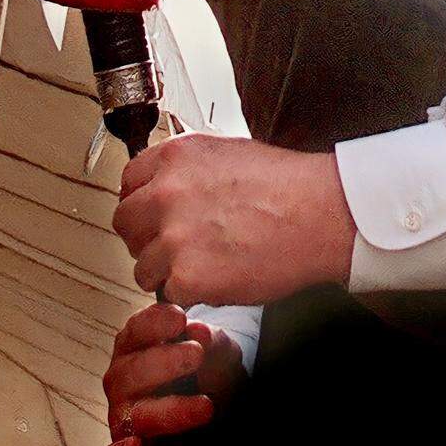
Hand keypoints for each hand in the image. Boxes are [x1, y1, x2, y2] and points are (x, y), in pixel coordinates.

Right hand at [101, 302, 244, 445]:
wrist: (213, 400)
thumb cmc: (206, 367)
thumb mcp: (216, 348)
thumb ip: (209, 340)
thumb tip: (199, 333)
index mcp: (136, 344)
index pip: (137, 329)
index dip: (155, 323)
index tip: (180, 319)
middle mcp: (123, 377)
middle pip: (132, 371)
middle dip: (164, 362)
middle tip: (196, 354)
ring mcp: (122, 412)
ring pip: (133, 414)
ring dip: (169, 410)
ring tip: (205, 406)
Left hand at [112, 132, 354, 306]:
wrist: (320, 213)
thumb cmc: (288, 184)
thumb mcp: (230, 152)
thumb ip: (190, 169)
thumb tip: (167, 186)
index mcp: (177, 156)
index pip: (128, 182)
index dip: (142, 202)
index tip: (153, 216)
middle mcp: (166, 192)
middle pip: (125, 224)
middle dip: (146, 238)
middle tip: (174, 246)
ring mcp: (173, 235)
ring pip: (144, 266)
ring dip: (169, 271)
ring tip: (208, 263)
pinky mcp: (187, 275)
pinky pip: (170, 293)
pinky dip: (193, 292)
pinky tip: (221, 276)